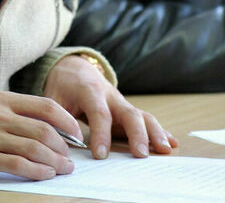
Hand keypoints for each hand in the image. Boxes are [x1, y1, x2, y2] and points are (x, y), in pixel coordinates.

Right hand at [0, 91, 80, 179]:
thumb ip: (15, 111)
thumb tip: (48, 124)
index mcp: (2, 99)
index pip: (45, 106)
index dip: (67, 120)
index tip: (76, 132)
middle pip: (44, 129)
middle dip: (63, 145)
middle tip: (71, 156)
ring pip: (34, 148)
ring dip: (54, 160)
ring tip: (63, 168)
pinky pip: (18, 164)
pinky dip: (37, 170)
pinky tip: (45, 174)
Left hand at [43, 54, 177, 159]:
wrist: (75, 70)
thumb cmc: (63, 87)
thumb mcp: (53, 98)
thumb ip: (58, 118)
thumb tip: (66, 140)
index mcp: (90, 91)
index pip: (99, 113)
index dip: (101, 134)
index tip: (101, 155)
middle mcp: (111, 96)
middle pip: (129, 113)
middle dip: (137, 134)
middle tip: (140, 155)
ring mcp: (122, 103)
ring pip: (143, 115)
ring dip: (155, 133)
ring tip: (164, 150)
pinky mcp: (128, 110)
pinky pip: (147, 120)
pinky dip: (160, 131)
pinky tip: (171, 143)